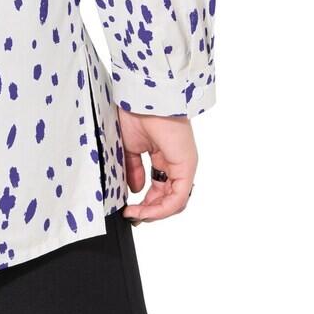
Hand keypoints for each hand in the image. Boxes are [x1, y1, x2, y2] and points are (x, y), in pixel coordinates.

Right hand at [118, 106, 197, 223]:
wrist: (143, 97)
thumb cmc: (135, 112)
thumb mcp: (128, 146)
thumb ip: (133, 169)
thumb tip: (136, 190)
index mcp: (163, 156)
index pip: (159, 187)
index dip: (144, 201)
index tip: (127, 208)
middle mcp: (176, 162)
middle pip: (167, 197)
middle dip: (149, 210)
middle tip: (132, 216)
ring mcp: (183, 166)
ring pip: (174, 201)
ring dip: (153, 212)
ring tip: (135, 214)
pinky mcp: (186, 168)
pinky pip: (177, 198)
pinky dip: (160, 209)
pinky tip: (143, 210)